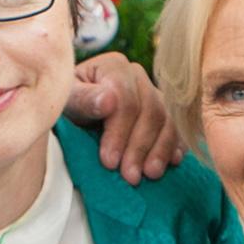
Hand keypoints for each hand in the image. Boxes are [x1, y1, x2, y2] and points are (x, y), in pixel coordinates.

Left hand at [66, 52, 182, 183]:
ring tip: (151, 174)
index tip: (109, 161)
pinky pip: (178, 128)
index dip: (119, 132)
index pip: (125, 99)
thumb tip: (109, 101)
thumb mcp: (65, 102)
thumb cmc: (66, 107)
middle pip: (150, 111)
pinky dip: (176, 145)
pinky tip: (173, 162)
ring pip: (167, 120)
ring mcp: (154, 93)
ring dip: (160, 150)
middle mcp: (138, 76)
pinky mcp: (165, 112)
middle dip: (140, 147)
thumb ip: (83, 100)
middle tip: (130, 176)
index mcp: (114, 67)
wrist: (75, 115)